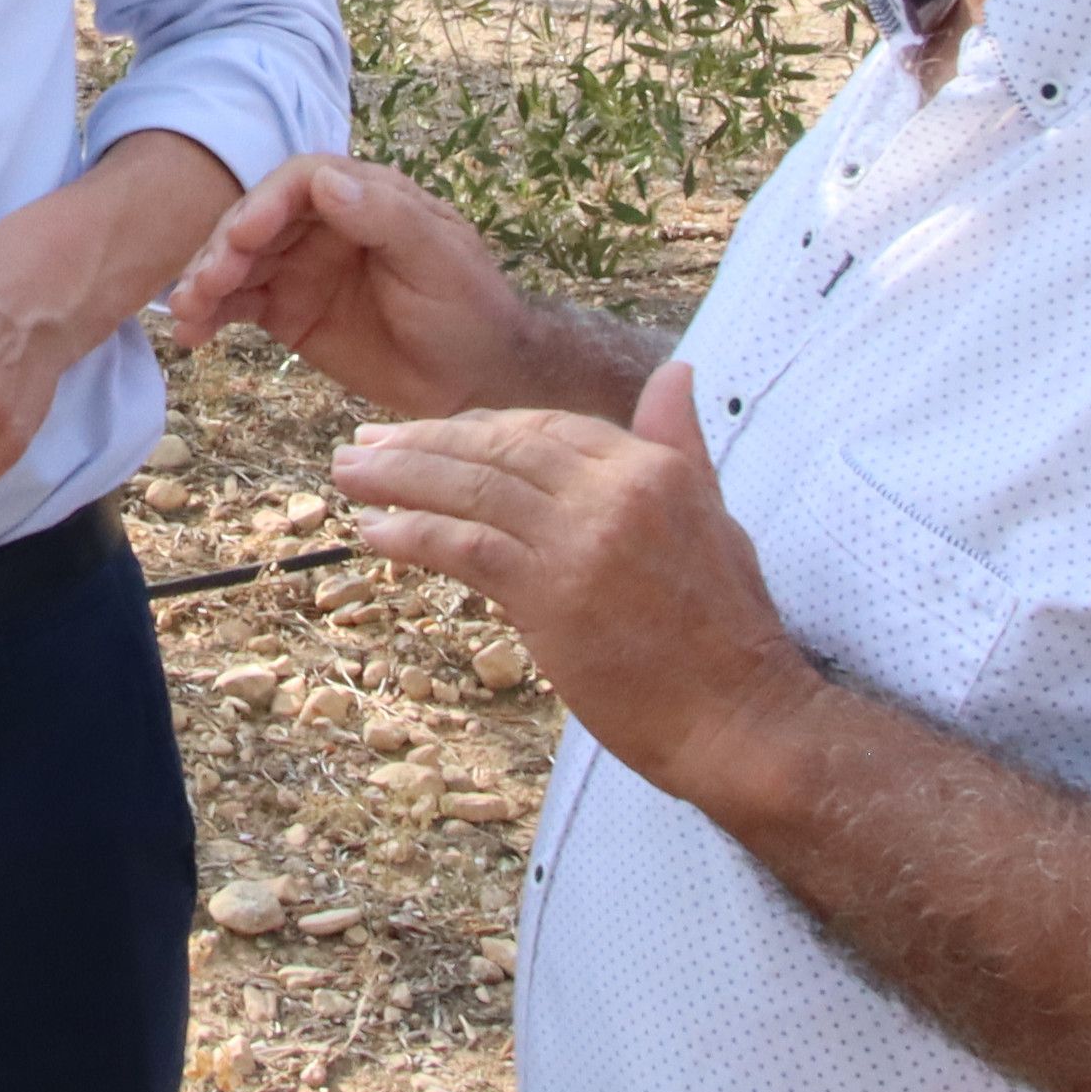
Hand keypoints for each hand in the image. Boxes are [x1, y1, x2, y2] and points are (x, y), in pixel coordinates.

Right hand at [165, 155, 537, 418]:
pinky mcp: (287, 311)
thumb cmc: (469, 306)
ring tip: (186, 311)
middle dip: (224, 247)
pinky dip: (210, 316)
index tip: (244, 235)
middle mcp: (322, 225)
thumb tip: (324, 182)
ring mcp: (300, 267)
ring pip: (238, 262)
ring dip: (206, 281)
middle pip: (257, 220)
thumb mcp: (437, 259)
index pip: (300, 182)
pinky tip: (191, 335)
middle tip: (206, 283)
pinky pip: (238, 305)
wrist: (476, 375)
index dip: (265, 203)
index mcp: (363, 196)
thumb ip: (385, 219)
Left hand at [334, 363, 824, 804]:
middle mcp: (616, 491)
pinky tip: (376, 530)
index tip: (430, 438)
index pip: (547, 428)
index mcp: (653, 467)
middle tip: (366, 444)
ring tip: (351, 474)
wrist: (740, 718)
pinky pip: (465, 548)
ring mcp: (581, 541)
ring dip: (401, 479)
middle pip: (500, 449)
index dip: (479, 430)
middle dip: (424, 443)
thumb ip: (679, 444)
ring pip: (473, 491)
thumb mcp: (714, 517)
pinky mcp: (551, 595)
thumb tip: (677, 373)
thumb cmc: (727, 632)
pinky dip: (413, 534)